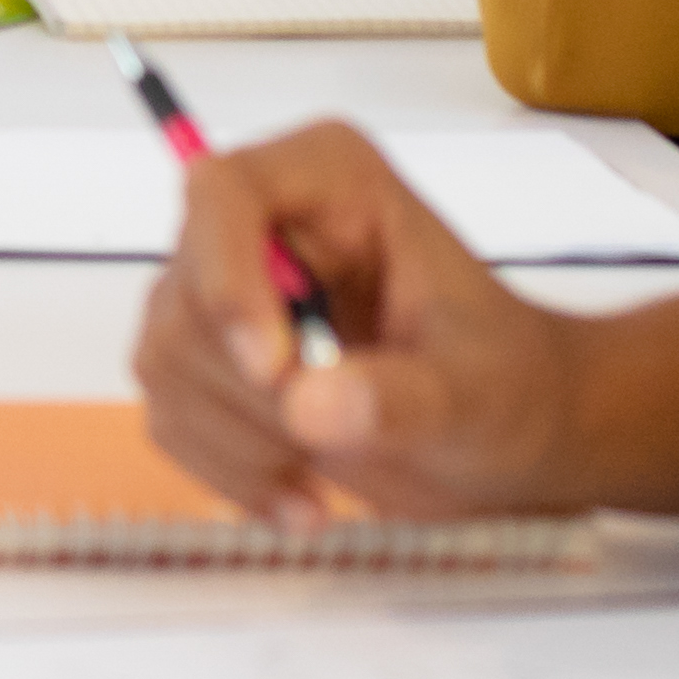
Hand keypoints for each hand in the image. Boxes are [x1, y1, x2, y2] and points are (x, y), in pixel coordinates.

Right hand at [132, 122, 597, 522]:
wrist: (509, 438)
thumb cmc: (512, 386)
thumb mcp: (480, 394)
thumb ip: (406, 396)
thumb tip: (309, 405)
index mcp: (330, 179)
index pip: (224, 193)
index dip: (229, 281)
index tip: (276, 374)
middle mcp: (262, 219)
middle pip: (186, 293)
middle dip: (251, 391)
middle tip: (330, 444)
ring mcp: (224, 289)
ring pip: (166, 358)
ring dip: (241, 441)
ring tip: (323, 479)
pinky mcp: (208, 358)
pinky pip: (169, 413)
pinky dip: (228, 472)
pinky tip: (301, 499)